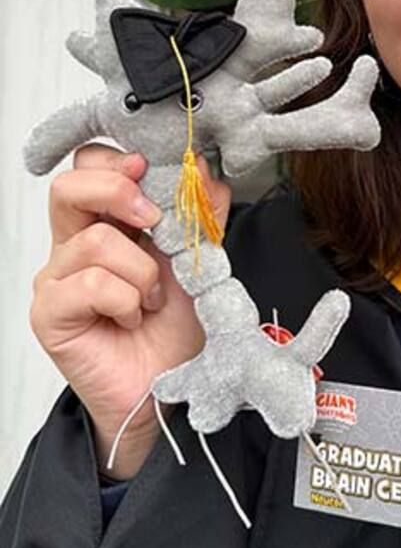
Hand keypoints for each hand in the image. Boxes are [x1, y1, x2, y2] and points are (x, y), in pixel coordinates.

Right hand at [30, 144, 231, 476]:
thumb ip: (200, 212)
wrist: (167, 388)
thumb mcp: (200, 257)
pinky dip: (126, 300)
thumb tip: (202, 169)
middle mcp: (74, 242)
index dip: (121, 160)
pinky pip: (90, 285)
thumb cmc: (176, 326)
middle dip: (119, 191)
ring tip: (152, 298)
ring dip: (140, 270)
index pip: (91, 164)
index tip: (155, 172)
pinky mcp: (50, 312)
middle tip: (154, 221)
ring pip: (94, 239)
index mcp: (108, 221)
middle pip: (69, 184)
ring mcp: (57, 277)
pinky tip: (132, 318)